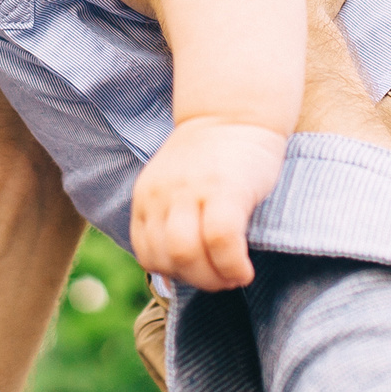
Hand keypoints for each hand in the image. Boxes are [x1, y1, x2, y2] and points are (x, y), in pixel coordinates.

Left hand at [130, 116, 289, 289]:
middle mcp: (162, 194)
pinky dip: (232, 266)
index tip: (200, 273)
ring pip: (187, 255)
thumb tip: (172, 278)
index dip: (173, 274)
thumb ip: (169, 220)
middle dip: (196, 281)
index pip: (147, 253)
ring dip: (213, 279)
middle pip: (166, 258)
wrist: (234, 111)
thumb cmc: (211, 158)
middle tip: (221, 280)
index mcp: (146, 196)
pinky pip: (221, 242)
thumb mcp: (174, 186)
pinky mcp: (225, 190)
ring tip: (233, 275)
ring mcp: (191, 191)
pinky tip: (244, 269)